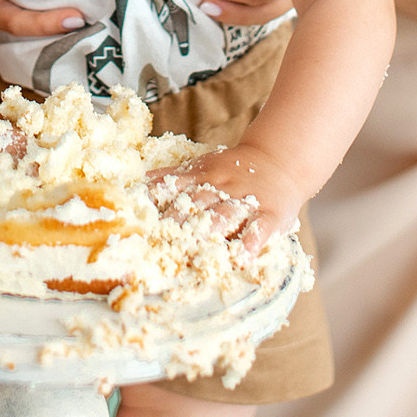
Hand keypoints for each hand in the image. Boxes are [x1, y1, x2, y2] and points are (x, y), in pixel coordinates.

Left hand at [149, 143, 301, 256]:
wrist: (277, 159)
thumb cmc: (234, 170)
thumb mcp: (203, 166)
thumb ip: (174, 177)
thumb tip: (140, 183)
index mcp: (201, 177)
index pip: (175, 188)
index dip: (157, 202)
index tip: (138, 218)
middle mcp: (220, 188)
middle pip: (196, 203)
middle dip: (178, 221)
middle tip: (160, 240)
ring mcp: (245, 201)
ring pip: (225, 215)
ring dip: (211, 229)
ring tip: (197, 248)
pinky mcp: (268, 215)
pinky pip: (259, 229)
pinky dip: (251, 242)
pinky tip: (242, 257)